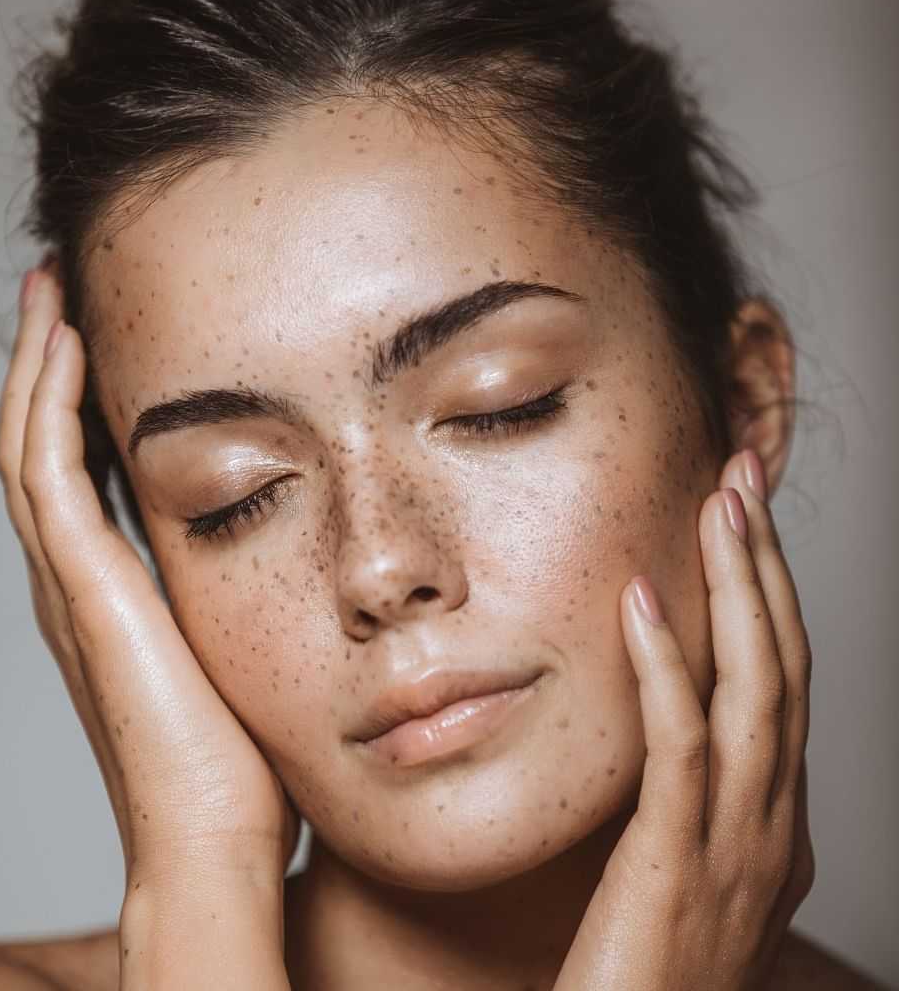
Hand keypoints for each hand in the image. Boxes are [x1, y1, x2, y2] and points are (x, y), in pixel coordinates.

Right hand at [0, 265, 298, 916]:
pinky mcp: (87, 591)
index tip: (103, 340)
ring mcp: (73, 586)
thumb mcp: (235, 652)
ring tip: (53, 294)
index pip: (79, 475)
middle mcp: (78, 583)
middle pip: (42, 448)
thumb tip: (283, 556)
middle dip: (50, 367)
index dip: (79, 404)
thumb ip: (234, 599)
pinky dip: (48, 402)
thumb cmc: (238, 760)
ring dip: (40, 365)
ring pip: (32, 447)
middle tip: (63, 294)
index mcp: (112, 595)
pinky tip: (67, 342)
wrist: (213, 837)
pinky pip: (49, 472)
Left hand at [554, 450, 814, 990]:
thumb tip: (678, 742)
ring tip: (718, 507)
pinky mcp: (677, 864)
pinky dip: (665, 668)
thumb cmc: (654, 970)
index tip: (742, 521)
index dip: (769, 594)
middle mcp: (773, 823)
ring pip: (752, 691)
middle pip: (781, 666)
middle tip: (744, 481)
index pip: (782, 682)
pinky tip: (641, 605)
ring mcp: (736, 844)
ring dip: (738, 591)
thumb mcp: (692, 875)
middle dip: (766, 566)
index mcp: (775, 820)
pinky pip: (680, 748)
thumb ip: (695, 807)